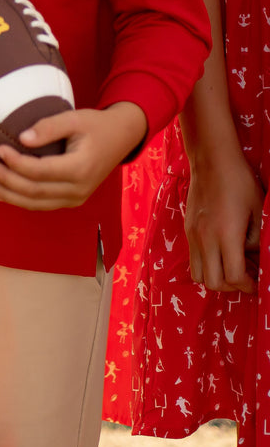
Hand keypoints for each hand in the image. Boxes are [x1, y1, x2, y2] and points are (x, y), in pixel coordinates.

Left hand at [0, 101, 146, 211]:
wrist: (121, 138)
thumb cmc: (95, 125)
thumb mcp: (74, 118)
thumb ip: (49, 127)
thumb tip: (22, 138)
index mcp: (80, 168)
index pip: (40, 171)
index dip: (16, 163)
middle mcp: (78, 189)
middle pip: (34, 191)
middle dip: (5, 181)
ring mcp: (75, 198)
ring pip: (35, 204)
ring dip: (8, 195)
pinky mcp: (71, 200)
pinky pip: (42, 204)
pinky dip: (19, 201)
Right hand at [185, 147, 262, 292]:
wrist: (212, 160)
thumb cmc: (240, 182)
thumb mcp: (259, 211)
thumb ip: (257, 240)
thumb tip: (254, 258)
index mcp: (226, 235)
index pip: (233, 277)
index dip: (248, 286)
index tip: (257, 282)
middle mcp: (205, 239)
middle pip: (214, 282)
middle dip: (232, 286)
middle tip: (246, 275)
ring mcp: (193, 234)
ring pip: (198, 274)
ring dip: (216, 277)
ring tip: (231, 265)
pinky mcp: (188, 229)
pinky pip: (193, 258)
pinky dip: (207, 263)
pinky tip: (221, 250)